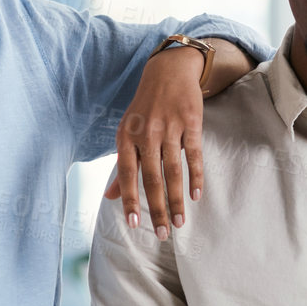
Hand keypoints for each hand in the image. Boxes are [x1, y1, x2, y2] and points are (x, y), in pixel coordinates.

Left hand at [105, 45, 207, 238]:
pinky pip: (193, 154)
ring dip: (177, 200)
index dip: (130, 200)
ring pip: (173, 171)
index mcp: (126, 137)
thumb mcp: (127, 133)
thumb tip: (110, 198)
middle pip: (151, 178)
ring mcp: (168, 127)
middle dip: (157, 208)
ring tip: (180, 223)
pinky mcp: (190, 122)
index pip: (127, 174)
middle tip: (163, 233)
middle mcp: (145, 132)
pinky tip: (196, 196)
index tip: (133, 224)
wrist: (168, 72)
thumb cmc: (145, 109)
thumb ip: (122, 167)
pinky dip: (195, 177)